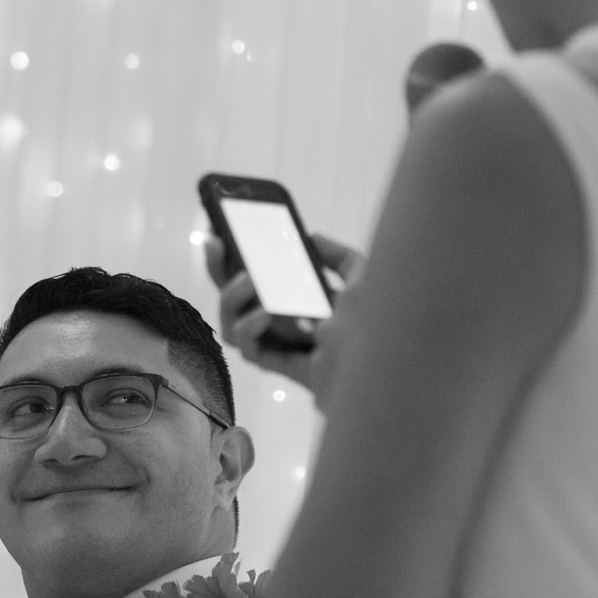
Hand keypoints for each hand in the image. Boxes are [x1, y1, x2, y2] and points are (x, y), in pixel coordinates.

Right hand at [204, 233, 365, 391]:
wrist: (383, 367)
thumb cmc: (376, 326)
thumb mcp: (362, 280)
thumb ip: (340, 257)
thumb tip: (312, 238)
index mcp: (300, 300)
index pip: (259, 277)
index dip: (237, 256)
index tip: (222, 230)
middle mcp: (285, 322)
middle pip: (235, 298)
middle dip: (218, 268)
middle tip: (215, 243)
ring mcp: (280, 345)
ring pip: (233, 325)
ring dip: (230, 299)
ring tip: (248, 280)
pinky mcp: (281, 366)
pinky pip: (250, 350)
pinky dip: (249, 329)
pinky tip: (264, 314)